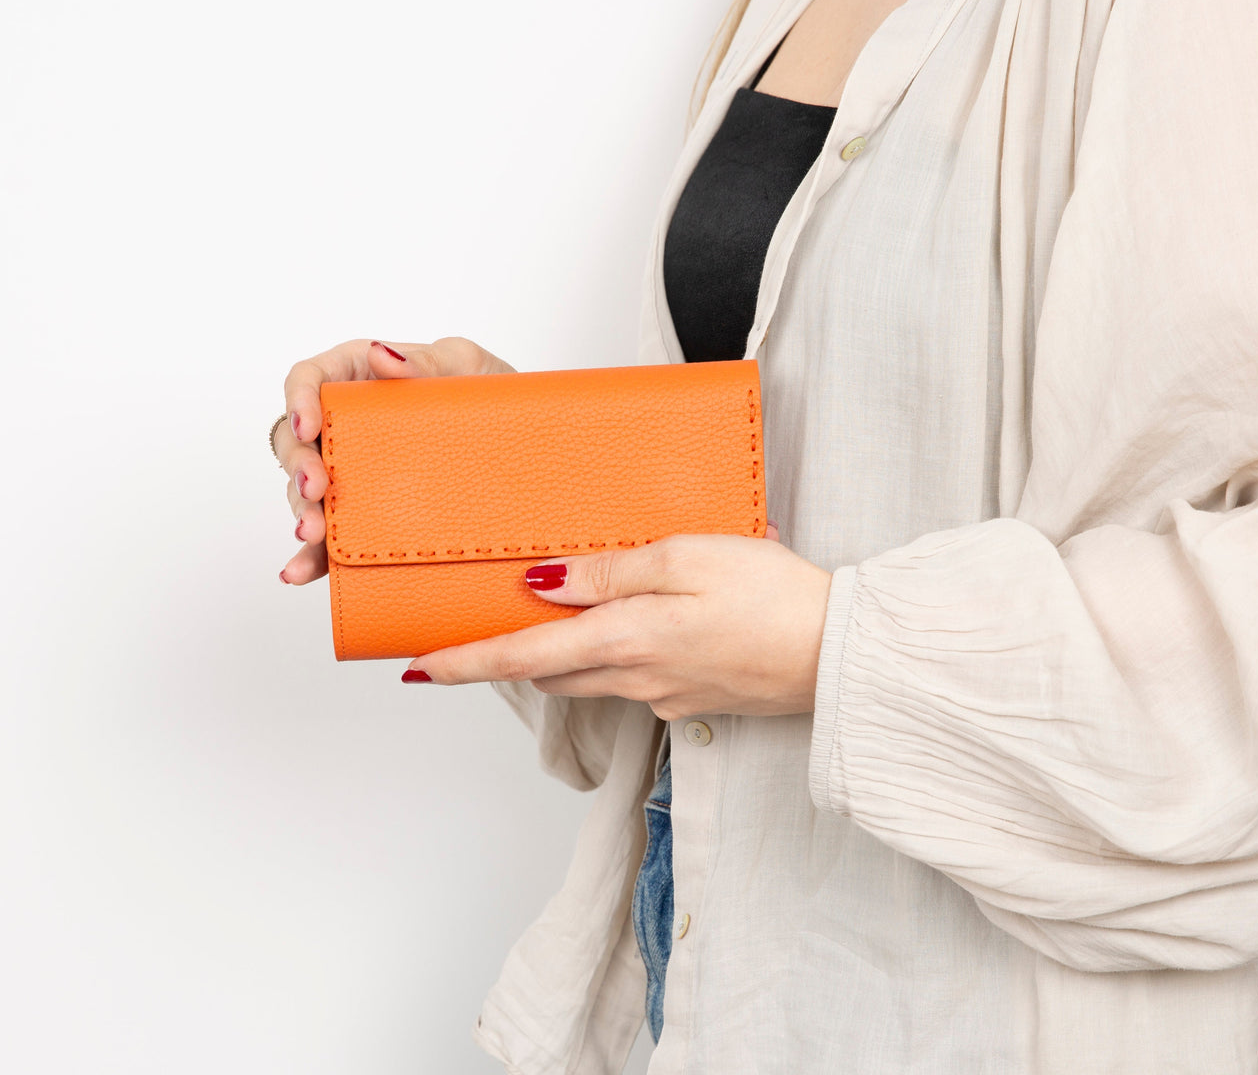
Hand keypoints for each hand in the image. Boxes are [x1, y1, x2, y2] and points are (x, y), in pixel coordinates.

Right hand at [273, 337, 515, 584]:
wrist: (523, 445)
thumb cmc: (485, 392)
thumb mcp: (465, 365)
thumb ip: (423, 360)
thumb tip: (379, 354)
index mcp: (360, 378)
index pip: (310, 379)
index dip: (298, 400)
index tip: (309, 426)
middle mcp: (345, 426)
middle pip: (295, 442)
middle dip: (298, 466)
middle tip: (316, 487)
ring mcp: (351, 473)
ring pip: (305, 492)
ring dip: (302, 513)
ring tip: (312, 535)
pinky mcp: (363, 515)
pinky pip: (331, 539)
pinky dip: (311, 557)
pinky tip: (300, 572)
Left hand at [402, 525, 834, 720]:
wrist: (841, 653)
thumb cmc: (773, 598)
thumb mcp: (686, 559)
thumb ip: (609, 572)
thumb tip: (542, 585)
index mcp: (624, 641)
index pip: (521, 657)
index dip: (463, 663)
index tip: (416, 668)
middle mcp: (635, 679)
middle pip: (548, 670)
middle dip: (510, 653)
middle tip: (485, 621)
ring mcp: (665, 695)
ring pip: (589, 675)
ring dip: (563, 652)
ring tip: (564, 609)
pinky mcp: (693, 698)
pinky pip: (633, 676)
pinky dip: (617, 652)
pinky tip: (645, 617)